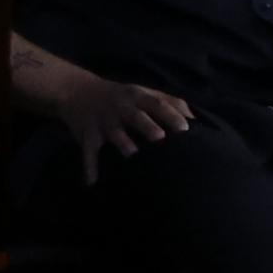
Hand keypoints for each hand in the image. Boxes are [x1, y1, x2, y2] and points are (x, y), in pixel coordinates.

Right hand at [43, 70, 196, 173]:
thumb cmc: (122, 96)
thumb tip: (195, 117)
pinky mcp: (87, 134)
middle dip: (147, 126)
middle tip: (160, 137)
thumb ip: (170, 102)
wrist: (77, 91)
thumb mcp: (144, 92)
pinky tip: (92, 181)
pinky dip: (89, 166)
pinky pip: (88, 151)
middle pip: (136, 116)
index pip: (157, 104)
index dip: (171, 115)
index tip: (185, 128)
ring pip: (113, 132)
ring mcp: (103, 121)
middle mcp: (121, 108)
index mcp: (138, 97)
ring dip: (122, 142)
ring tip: (131, 153)